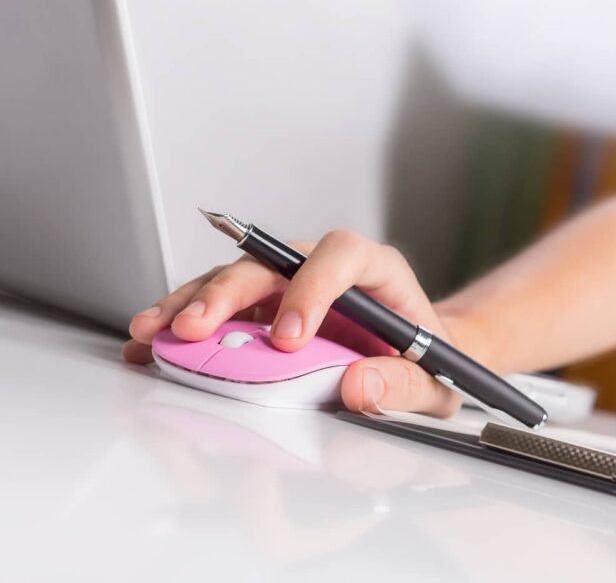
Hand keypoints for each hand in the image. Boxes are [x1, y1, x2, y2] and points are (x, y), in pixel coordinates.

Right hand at [123, 230, 463, 416]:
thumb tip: (359, 387)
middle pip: (272, 261)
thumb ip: (403, 383)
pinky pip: (222, 310)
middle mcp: (327, 269)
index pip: (342, 255)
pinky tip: (154, 346)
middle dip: (229, 293)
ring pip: (235, 279)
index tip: (289, 339)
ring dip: (191, 304)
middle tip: (196, 330)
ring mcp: (291, 287)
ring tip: (154, 333)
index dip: (311, 288)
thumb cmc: (431, 364)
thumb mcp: (434, 381)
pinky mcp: (265, 311)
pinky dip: (186, 326)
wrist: (422, 364)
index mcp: (378, 271)